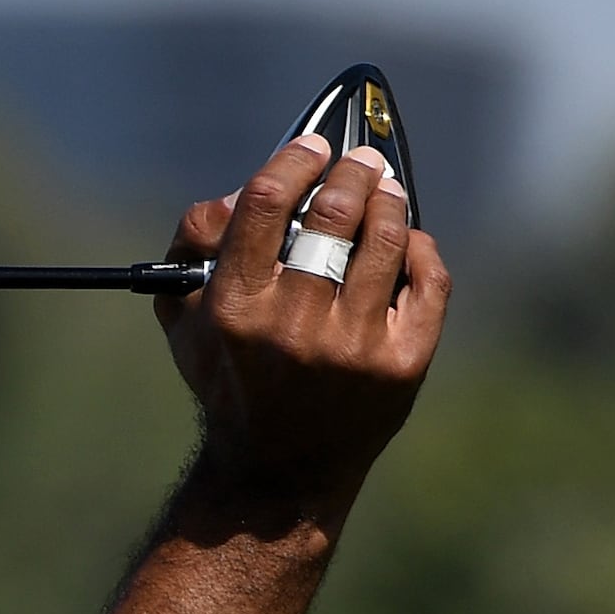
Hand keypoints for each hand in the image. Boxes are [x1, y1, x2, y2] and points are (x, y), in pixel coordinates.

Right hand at [153, 133, 450, 514]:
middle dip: (353, 171)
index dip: (294, 161)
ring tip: (384, 191)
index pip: (265, 204)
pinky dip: (421, 249)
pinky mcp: (401, 362)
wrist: (279, 467)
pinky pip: (428, 279)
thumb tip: (246, 190)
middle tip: (360, 162)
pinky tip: (407, 241)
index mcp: (234, 309)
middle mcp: (292, 326)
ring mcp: (353, 346)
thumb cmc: (231, 378)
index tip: (312, 146)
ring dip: (389, 201)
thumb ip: (194, 246)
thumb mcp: (185, 318)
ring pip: (389, 237)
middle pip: (335, 212)